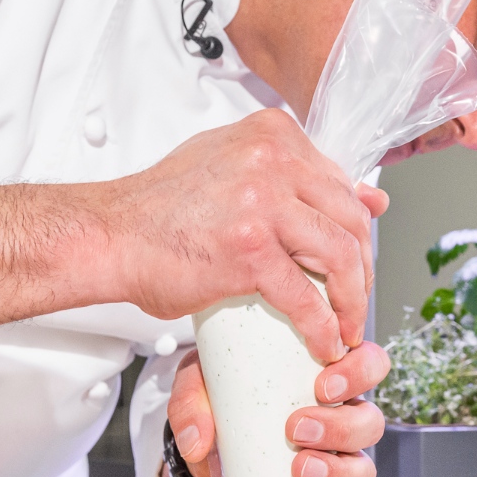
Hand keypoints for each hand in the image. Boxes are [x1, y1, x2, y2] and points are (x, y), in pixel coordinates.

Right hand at [97, 109, 388, 363]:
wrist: (111, 236)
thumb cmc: (162, 210)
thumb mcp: (233, 169)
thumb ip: (291, 177)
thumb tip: (365, 195)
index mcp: (273, 135)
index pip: (341, 184)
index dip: (355, 231)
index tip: (355, 261)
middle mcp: (273, 159)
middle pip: (350, 219)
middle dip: (362, 268)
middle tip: (354, 299)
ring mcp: (264, 201)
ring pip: (341, 255)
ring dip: (352, 300)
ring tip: (345, 325)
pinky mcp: (251, 249)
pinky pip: (306, 296)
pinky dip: (322, 327)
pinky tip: (323, 342)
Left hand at [162, 343, 389, 476]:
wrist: (203, 456)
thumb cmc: (217, 405)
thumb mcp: (199, 388)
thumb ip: (193, 401)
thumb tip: (197, 439)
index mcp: (319, 378)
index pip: (367, 363)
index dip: (359, 371)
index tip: (323, 385)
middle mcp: (336, 418)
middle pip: (370, 420)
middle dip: (341, 427)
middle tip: (298, 429)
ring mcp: (334, 460)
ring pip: (363, 466)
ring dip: (338, 470)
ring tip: (300, 470)